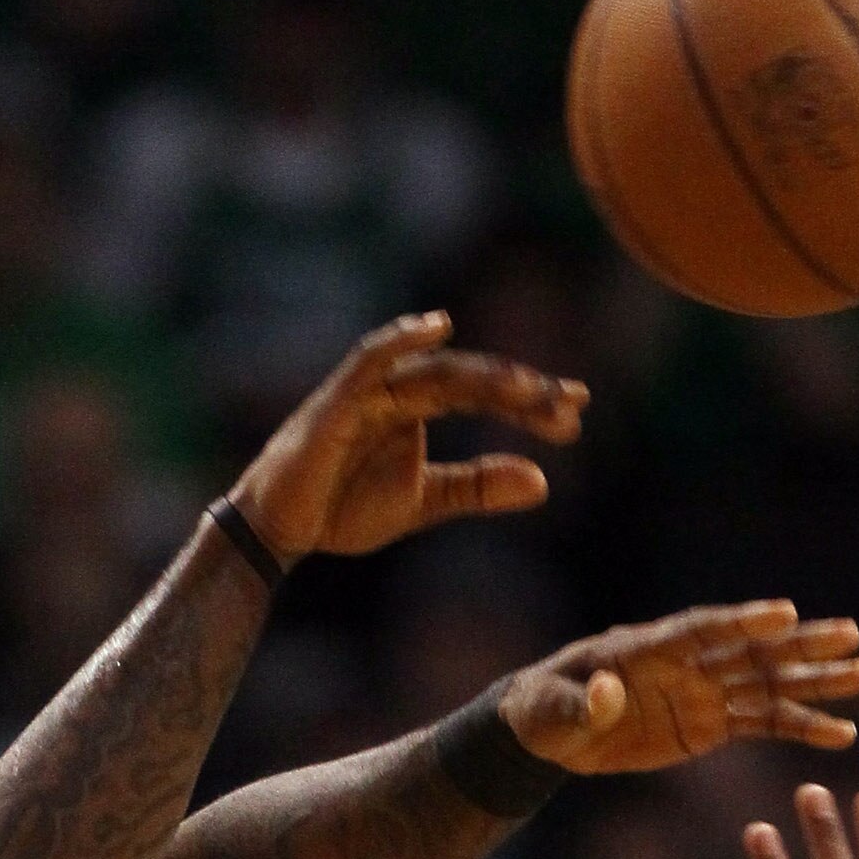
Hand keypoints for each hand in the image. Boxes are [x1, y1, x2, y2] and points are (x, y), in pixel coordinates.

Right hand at [228, 312, 584, 563]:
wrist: (281, 530)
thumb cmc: (342, 508)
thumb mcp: (423, 502)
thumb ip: (478, 488)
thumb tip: (544, 482)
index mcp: (422, 408)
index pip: (486, 392)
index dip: (530, 401)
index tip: (577, 411)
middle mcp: (401, 389)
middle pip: (471, 378)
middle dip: (521, 392)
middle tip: (570, 406)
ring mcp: (369, 390)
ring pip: (437, 370)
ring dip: (485, 377)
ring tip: (531, 389)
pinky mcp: (337, 401)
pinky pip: (369, 360)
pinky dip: (399, 339)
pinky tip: (436, 327)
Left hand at [501, 602, 858, 774]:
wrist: (552, 733)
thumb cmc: (543, 710)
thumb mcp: (551, 709)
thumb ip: (580, 703)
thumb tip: (606, 695)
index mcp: (650, 648)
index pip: (704, 630)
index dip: (743, 622)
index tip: (785, 614)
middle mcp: (688, 663)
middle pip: (751, 650)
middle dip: (799, 645)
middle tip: (851, 636)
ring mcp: (705, 692)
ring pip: (769, 684)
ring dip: (815, 681)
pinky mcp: (712, 725)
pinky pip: (763, 725)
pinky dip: (801, 728)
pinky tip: (842, 734)